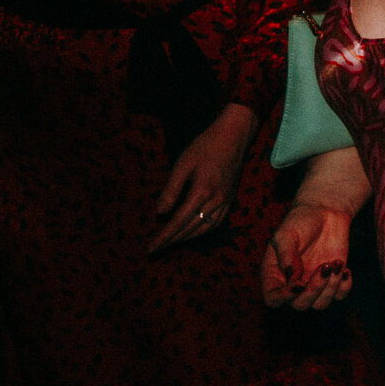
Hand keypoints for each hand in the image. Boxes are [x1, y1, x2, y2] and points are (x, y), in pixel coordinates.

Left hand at [149, 102, 257, 253]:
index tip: (150, 247)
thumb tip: (160, 213)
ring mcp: (226, 201)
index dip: (163, 236)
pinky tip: (193, 231)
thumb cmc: (205, 146)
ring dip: (187, 238)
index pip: (178, 221)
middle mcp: (216, 200)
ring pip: (205, 228)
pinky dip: (203, 231)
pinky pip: (216, 222)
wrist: (234, 137)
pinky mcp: (231, 199)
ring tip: (172, 242)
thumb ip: (171, 190)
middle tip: (156, 248)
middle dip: (172, 240)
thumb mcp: (182, 164)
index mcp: (201, 191)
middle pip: (190, 228)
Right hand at [262, 203, 352, 309]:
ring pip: (320, 304)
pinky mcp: (333, 280)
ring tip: (335, 263)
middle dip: (314, 290)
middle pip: (300, 306)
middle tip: (325, 266)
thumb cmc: (300, 221)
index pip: (273, 300)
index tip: (299, 283)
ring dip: (331, 287)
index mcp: (275, 275)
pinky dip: (345, 286)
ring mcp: (313, 283)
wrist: (325, 212)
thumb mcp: (286, 234)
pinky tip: (343, 268)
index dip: (284, 298)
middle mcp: (293, 284)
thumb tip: (291, 277)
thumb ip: (286, 255)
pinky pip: (340, 296)